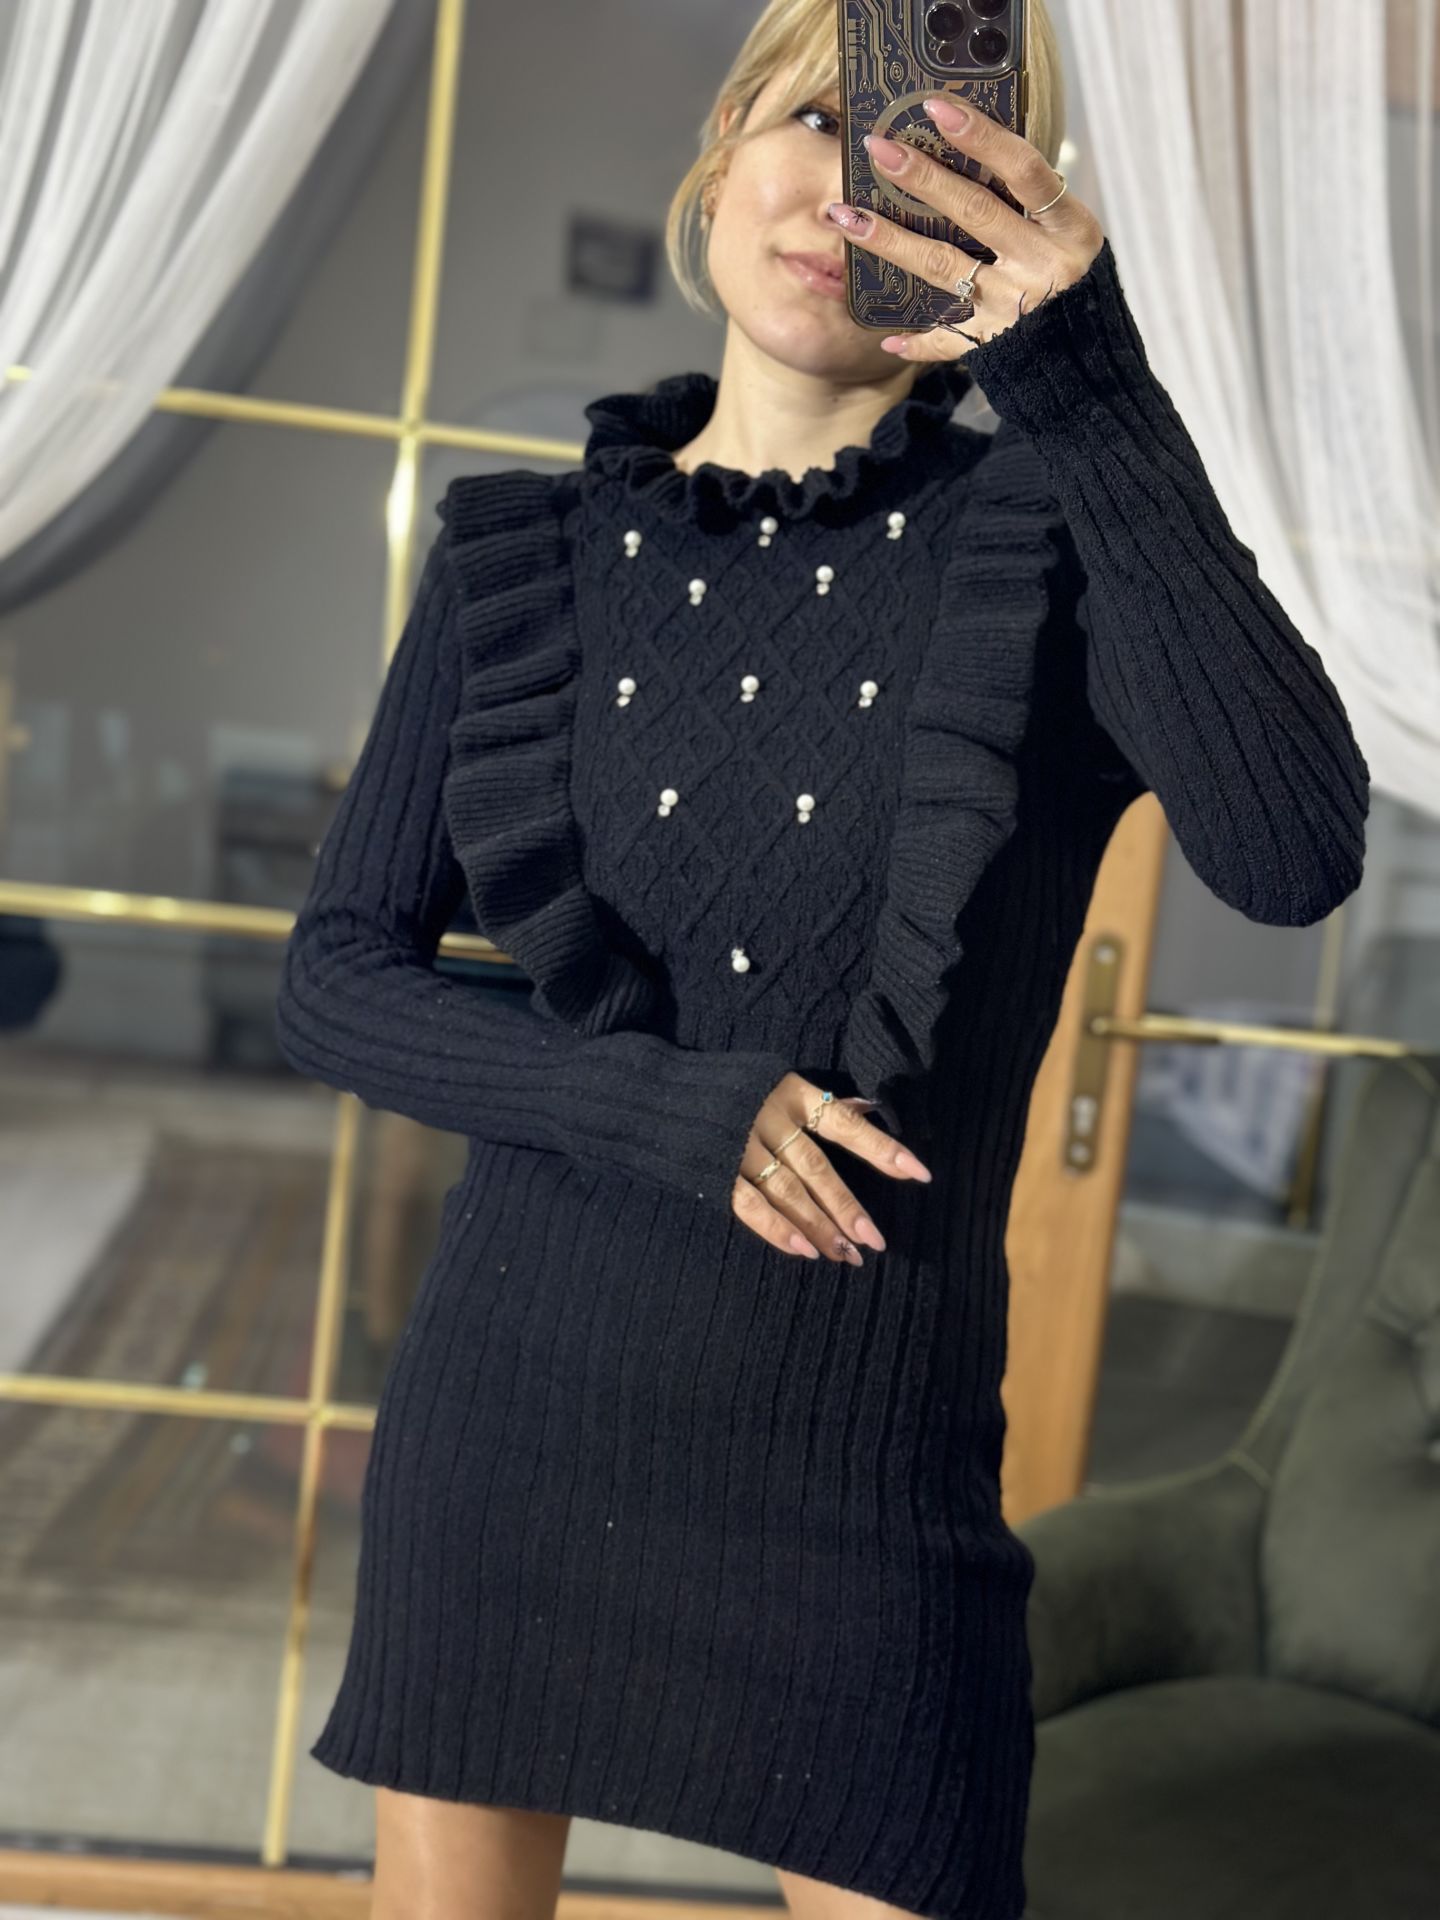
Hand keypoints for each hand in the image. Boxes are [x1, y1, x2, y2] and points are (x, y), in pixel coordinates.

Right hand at [732, 1071, 932, 1265]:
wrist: (652, 1092)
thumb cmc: (725, 1088)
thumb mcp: (772, 1081)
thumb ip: (817, 1102)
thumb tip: (870, 1108)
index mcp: (789, 1092)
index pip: (845, 1124)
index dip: (882, 1148)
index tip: (919, 1174)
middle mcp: (768, 1118)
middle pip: (817, 1169)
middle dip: (848, 1208)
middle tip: (875, 1242)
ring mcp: (738, 1146)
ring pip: (788, 1193)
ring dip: (819, 1227)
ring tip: (845, 1256)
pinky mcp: (712, 1171)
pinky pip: (750, 1206)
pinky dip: (777, 1230)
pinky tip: (802, 1251)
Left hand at [825, 94, 1103, 357]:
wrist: (1089, 352)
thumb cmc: (1069, 273)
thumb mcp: (1064, 229)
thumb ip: (1025, 198)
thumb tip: (962, 146)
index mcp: (1069, 228)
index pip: (1024, 170)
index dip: (982, 136)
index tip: (936, 107)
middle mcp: (1044, 264)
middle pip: (974, 212)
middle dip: (922, 177)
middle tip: (878, 149)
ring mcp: (1017, 305)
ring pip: (944, 266)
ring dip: (891, 241)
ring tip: (847, 218)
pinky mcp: (995, 343)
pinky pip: (949, 340)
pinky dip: (918, 341)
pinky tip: (886, 337)